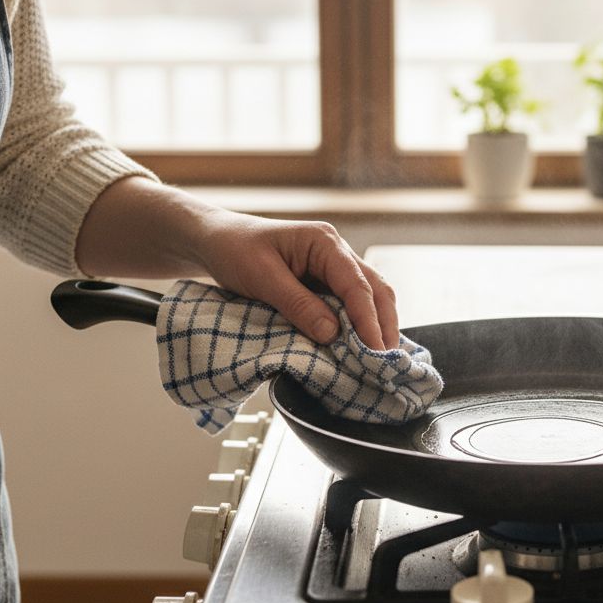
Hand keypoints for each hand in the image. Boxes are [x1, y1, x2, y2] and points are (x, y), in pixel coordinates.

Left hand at [75, 177, 398, 348]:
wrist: (214, 241)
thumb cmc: (234, 250)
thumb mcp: (262, 278)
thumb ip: (298, 305)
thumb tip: (332, 334)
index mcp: (324, 242)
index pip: (357, 285)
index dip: (368, 320)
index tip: (375, 351)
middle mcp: (336, 252)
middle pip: (375, 289)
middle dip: (384, 325)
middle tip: (388, 361)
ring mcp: (333, 267)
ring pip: (370, 296)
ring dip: (377, 326)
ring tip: (381, 359)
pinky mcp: (325, 283)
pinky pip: (352, 304)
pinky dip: (361, 325)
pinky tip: (364, 346)